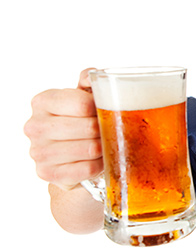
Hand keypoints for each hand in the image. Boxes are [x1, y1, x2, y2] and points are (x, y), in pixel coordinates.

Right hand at [24, 68, 102, 189]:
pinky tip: (99, 159)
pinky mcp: (47, 172)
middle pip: (88, 128)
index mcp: (43, 101)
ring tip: (104, 144)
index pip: (83, 104)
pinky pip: (87, 169)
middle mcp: (35, 125)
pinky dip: (100, 165)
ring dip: (104, 147)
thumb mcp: (82, 96)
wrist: (68, 154)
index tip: (103, 112)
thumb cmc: (78, 120)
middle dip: (105, 130)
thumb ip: (89, 81)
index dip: (102, 108)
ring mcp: (38, 151)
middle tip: (108, 131)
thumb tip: (95, 75)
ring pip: (90, 149)